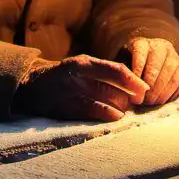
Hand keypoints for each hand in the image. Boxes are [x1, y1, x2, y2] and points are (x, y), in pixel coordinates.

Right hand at [15, 54, 148, 121]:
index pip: (116, 70)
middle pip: (114, 89)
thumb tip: (134, 81)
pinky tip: (116, 116)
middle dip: (129, 97)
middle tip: (136, 101)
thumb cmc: (67, 75)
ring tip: (124, 108)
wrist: (33, 86)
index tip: (145, 89)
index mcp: (85, 62)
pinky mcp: (69, 109)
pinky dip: (110, 115)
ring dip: (121, 107)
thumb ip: (106, 70)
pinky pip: (95, 113)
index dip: (133, 81)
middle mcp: (79, 77)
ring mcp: (73, 94)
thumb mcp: (84, 64)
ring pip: (107, 102)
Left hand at [125, 36, 178, 105]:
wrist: (153, 63)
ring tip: (149, 102)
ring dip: (158, 92)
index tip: (133, 86)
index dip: (136, 70)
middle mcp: (160, 46)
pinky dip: (168, 93)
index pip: (140, 54)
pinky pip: (177, 82)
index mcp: (142, 44)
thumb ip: (124, 74)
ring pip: (167, 74)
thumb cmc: (133, 67)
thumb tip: (126, 88)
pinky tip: (159, 100)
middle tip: (141, 100)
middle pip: (154, 66)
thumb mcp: (124, 65)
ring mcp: (173, 57)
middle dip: (147, 86)